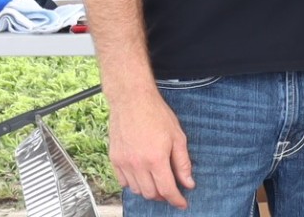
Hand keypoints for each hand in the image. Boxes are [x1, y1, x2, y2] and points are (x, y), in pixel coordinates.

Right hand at [108, 89, 194, 208]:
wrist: (132, 100)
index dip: (176, 199)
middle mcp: (138, 164)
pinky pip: (123, 182)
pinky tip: (142, 174)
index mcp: (156, 159)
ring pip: (137, 190)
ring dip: (148, 190)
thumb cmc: (157, 114)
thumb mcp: (177, 136)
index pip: (167, 189)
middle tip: (171, 189)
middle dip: (163, 195)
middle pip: (151, 193)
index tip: (182, 203)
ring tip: (157, 180)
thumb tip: (188, 183)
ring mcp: (124, 163)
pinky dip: (134, 183)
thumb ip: (183, 162)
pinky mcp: (114, 159)